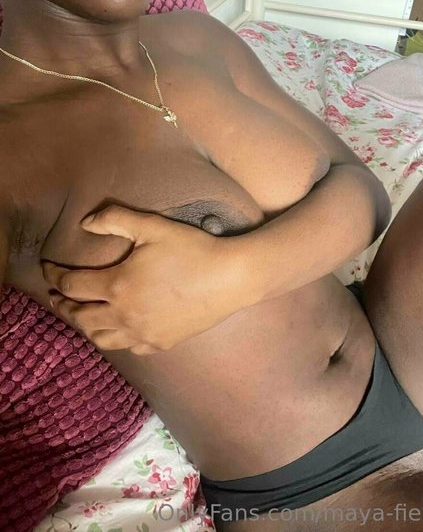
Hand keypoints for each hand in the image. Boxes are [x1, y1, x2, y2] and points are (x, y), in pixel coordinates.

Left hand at [42, 206, 254, 354]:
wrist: (231, 278)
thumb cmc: (192, 249)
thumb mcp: (152, 226)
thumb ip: (115, 219)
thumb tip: (85, 222)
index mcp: (118, 286)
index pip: (72, 285)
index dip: (54, 276)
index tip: (47, 270)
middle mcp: (124, 316)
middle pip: (80, 317)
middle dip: (62, 306)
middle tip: (57, 297)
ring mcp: (143, 334)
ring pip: (100, 338)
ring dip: (85, 326)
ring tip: (82, 315)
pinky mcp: (161, 343)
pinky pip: (129, 348)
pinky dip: (116, 339)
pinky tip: (119, 330)